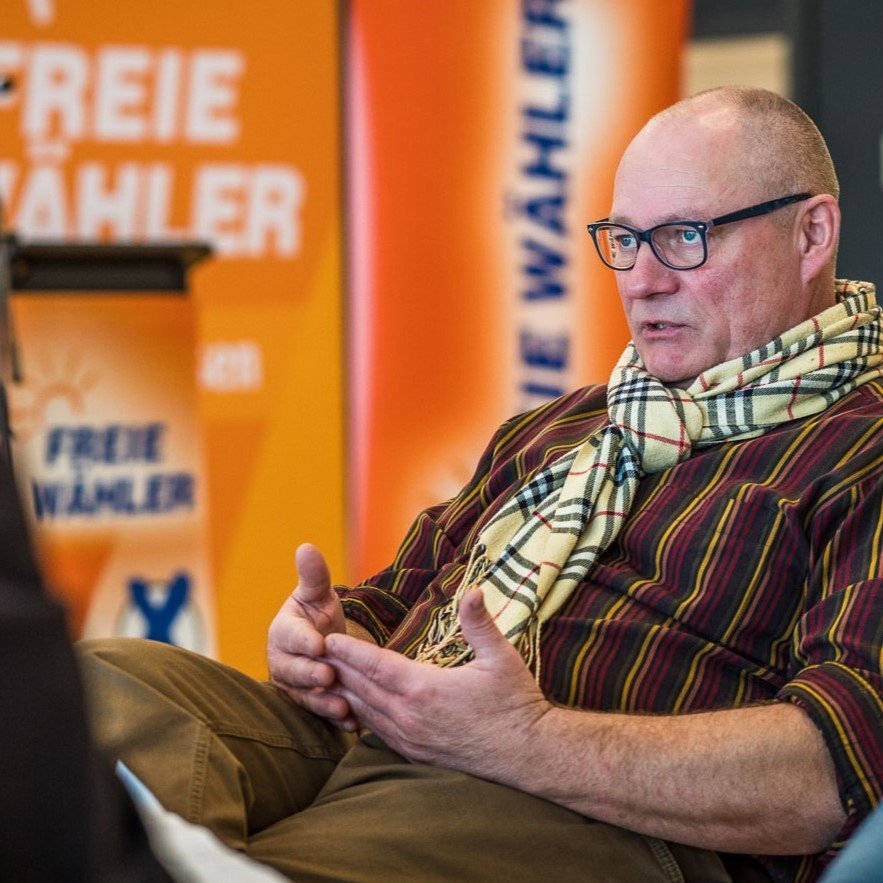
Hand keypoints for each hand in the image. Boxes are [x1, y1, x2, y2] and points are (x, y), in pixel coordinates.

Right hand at [267, 543, 356, 729]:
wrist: (323, 644)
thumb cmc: (318, 615)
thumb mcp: (318, 594)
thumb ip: (314, 576)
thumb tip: (306, 547)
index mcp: (283, 631)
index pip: (290, 636)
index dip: (303, 641)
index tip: (318, 644)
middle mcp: (283, 661)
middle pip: (294, 670)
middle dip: (311, 674)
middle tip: (330, 675)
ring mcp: (294, 686)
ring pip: (306, 697)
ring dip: (324, 703)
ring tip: (343, 705)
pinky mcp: (309, 705)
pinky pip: (320, 715)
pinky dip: (335, 720)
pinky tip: (352, 723)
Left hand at [325, 588, 551, 780]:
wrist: (529, 756)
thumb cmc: (517, 704)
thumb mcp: (501, 658)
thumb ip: (479, 624)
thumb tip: (474, 589)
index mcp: (425, 689)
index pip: (375, 666)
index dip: (349, 651)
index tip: (327, 638)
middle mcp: (410, 717)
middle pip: (361, 688)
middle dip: (336, 668)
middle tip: (312, 650)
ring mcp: (410, 739)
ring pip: (365, 712)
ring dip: (344, 692)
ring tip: (325, 674)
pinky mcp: (414, 753)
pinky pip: (377, 731)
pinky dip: (361, 714)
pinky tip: (354, 704)